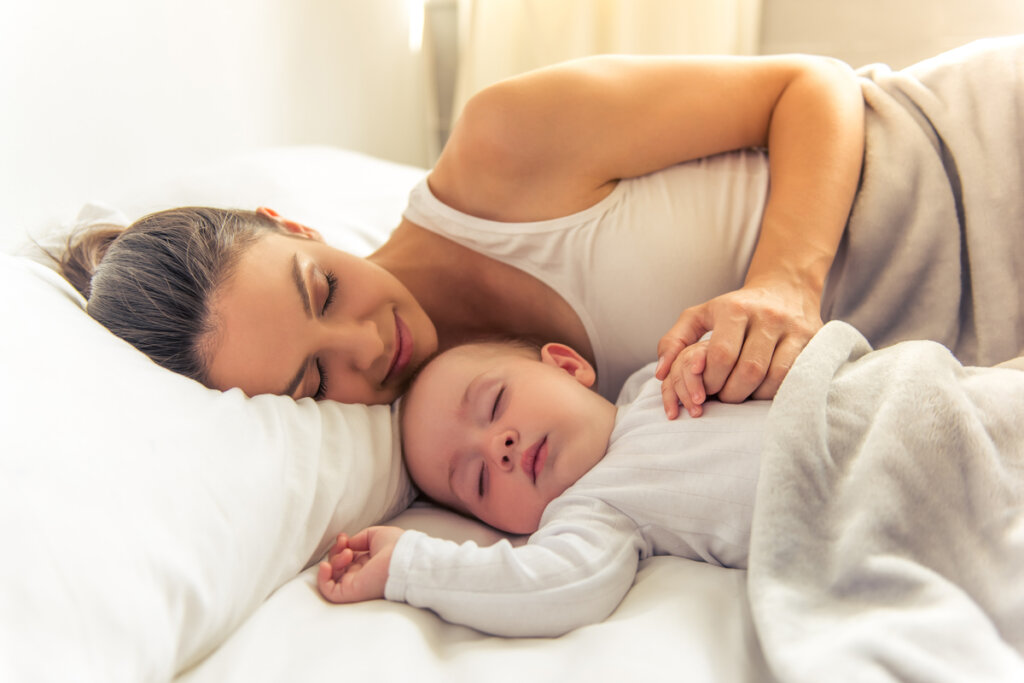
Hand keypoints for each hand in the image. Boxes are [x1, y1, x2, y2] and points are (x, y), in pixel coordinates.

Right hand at [317, 526, 403, 603]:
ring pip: (332, 576)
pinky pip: (329, 591)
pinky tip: (326, 566)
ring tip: (347, 554)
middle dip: (336, 551)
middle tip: (344, 544)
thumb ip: (358, 539)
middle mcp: (361, 574)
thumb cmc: (397, 547)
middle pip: (337, 565)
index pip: (346, 556)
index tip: (343, 537)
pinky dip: (322, 579)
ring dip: (334, 560)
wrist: (404, 559)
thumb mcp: (376, 535)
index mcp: (368, 562)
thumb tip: (346, 544)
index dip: (340, 546)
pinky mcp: (351, 592)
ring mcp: (355, 584)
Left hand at [656, 280, 821, 409]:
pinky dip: (774, 392)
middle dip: (730, 393)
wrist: (786, 288)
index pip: (721, 355)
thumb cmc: (735, 309)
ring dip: (753, 396)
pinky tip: (761, 390)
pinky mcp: (813, 340)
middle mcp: (766, 315)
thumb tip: (660, 373)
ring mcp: (793, 328)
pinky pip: (793, 377)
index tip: (704, 389)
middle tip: (722, 397)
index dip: (710, 380)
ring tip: (741, 395)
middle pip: (748, 370)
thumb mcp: (700, 314)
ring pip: (772, 377)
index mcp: (734, 308)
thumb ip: (674, 340)